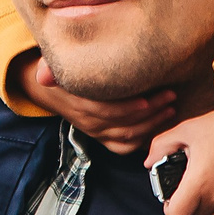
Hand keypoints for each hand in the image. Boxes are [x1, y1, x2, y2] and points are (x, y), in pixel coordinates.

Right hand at [16, 53, 174, 152]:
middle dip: (150, 112)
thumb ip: (50, 68)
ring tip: (170, 108)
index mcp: (77, 104)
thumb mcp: (51, 67)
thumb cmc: (59, 72)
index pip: (104, 110)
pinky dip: (142, 140)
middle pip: (122, 124)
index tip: (148, 98)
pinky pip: (124, 147)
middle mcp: (87, 122)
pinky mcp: (102, 138)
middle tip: (170, 96)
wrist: (49, 90)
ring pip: (127, 136)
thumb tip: (43, 73)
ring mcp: (96, 132)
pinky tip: (158, 126)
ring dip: (152, 124)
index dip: (127, 107)